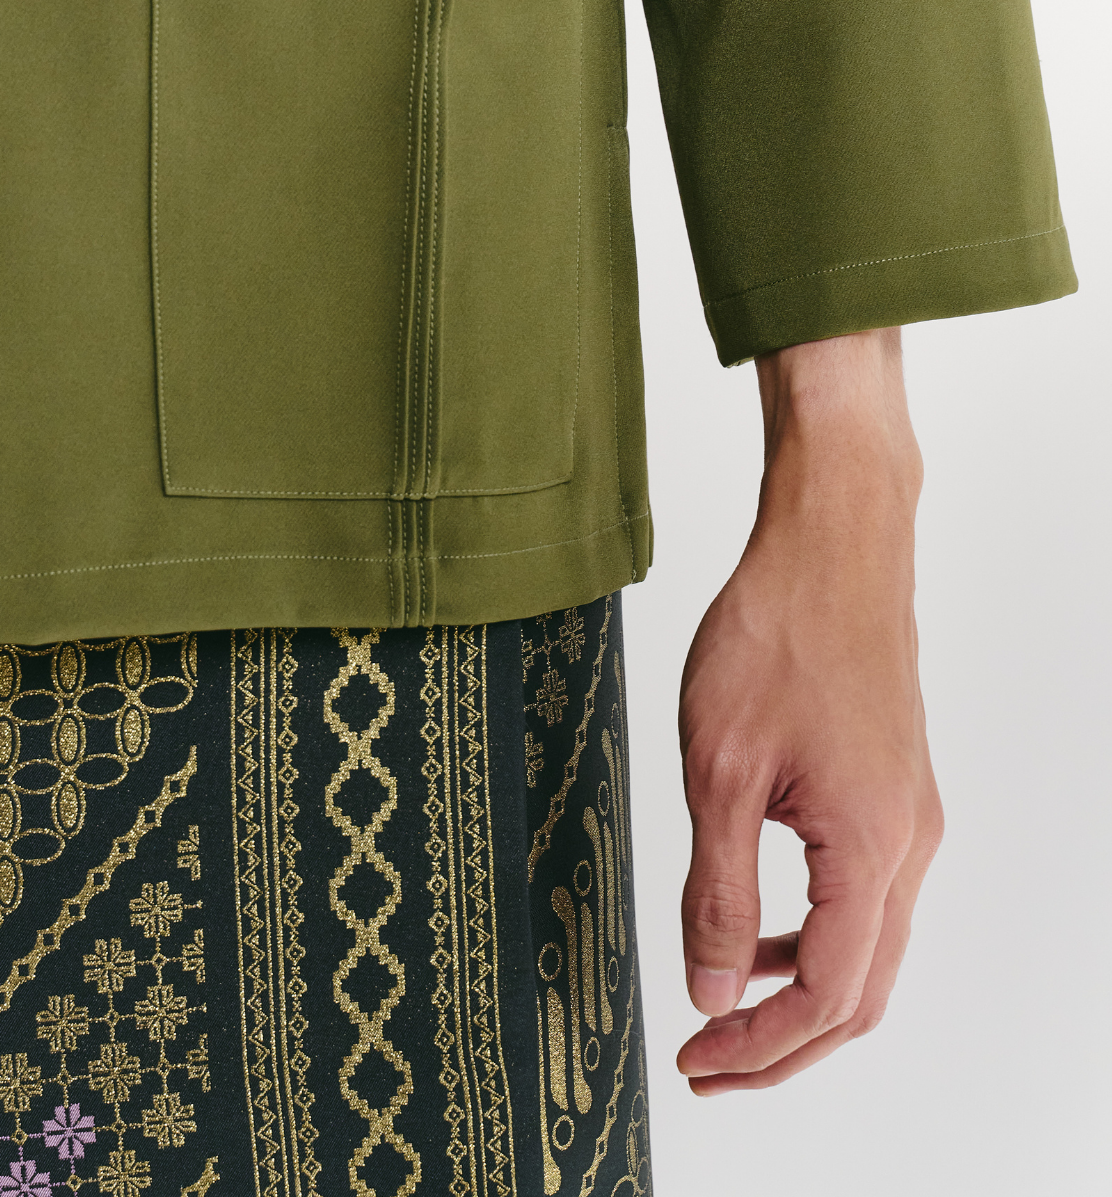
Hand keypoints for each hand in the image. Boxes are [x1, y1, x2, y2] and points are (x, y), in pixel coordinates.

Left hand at [675, 327, 943, 1091]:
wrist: (833, 542)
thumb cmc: (776, 634)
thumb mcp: (719, 770)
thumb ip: (716, 889)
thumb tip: (711, 988)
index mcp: (872, 848)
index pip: (827, 997)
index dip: (759, 1049)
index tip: (694, 1063)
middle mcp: (909, 842)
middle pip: (861, 992)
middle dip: (783, 1043)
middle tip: (706, 1061)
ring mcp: (911, 815)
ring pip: (868, 947)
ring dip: (799, 991)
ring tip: (722, 1003)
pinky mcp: (895, 787)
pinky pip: (864, 895)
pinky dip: (813, 934)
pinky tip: (756, 922)